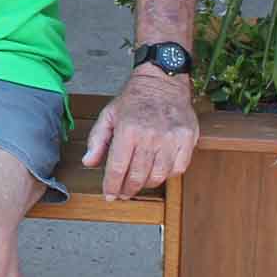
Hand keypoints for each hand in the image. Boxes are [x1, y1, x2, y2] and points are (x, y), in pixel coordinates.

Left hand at [82, 71, 198, 199]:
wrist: (162, 81)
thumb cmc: (134, 99)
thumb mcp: (108, 115)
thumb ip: (97, 140)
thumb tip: (88, 162)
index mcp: (128, 130)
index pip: (118, 168)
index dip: (112, 186)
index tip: (110, 195)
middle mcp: (150, 136)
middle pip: (138, 176)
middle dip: (128, 189)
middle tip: (123, 193)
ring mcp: (171, 138)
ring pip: (158, 176)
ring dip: (146, 185)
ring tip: (139, 184)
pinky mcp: (187, 139)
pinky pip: (178, 168)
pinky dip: (167, 175)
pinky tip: (158, 172)